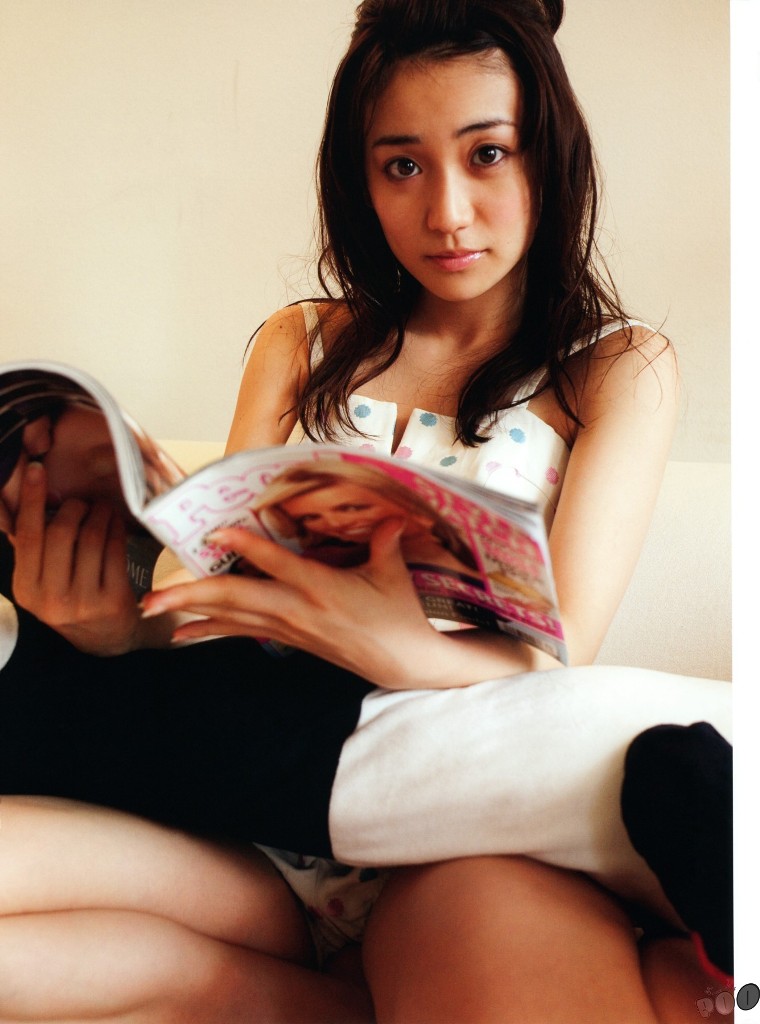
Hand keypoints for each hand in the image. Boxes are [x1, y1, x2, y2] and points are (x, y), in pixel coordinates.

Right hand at [7, 461, 145, 654]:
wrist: (108, 638)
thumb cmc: (72, 598)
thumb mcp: (43, 580)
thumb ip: (33, 547)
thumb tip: (19, 497)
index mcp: (26, 589)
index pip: (27, 535)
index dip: (31, 498)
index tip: (36, 468)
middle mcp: (50, 600)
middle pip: (61, 532)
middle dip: (75, 508)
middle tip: (83, 501)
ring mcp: (83, 603)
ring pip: (91, 538)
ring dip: (99, 514)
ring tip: (102, 508)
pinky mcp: (113, 602)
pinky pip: (114, 550)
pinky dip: (116, 528)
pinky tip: (116, 522)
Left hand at [141, 517, 453, 687]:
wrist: (401, 662)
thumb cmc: (398, 613)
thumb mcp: (393, 575)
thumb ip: (386, 542)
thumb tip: (394, 515)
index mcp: (321, 588)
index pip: (275, 564)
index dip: (246, 545)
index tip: (216, 531)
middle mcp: (296, 609)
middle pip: (235, 599)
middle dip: (191, 596)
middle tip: (151, 597)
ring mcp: (287, 627)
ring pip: (230, 616)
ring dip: (190, 611)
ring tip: (153, 608)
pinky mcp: (286, 637)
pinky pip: (239, 631)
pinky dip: (210, 629)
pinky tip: (182, 632)